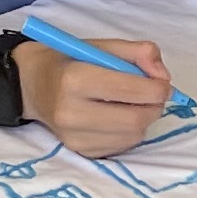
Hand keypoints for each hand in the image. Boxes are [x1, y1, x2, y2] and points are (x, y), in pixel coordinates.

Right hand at [19, 37, 175, 156]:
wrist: (33, 85)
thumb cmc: (70, 61)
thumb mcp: (101, 46)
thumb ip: (138, 52)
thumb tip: (163, 77)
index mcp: (74, 79)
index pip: (128, 90)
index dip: (156, 88)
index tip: (163, 83)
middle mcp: (71, 113)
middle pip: (134, 119)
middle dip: (154, 106)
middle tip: (154, 95)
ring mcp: (74, 137)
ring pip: (133, 135)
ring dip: (144, 119)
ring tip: (132, 103)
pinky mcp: (81, 151)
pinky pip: (123, 146)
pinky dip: (130, 131)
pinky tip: (118, 117)